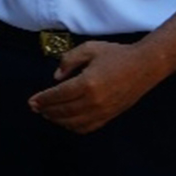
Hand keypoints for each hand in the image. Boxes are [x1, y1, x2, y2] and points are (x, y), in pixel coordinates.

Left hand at [28, 40, 161, 133]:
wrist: (144, 66)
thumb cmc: (117, 54)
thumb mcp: (90, 48)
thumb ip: (69, 60)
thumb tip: (56, 77)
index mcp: (87, 83)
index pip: (58, 95)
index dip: (43, 100)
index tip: (31, 102)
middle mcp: (93, 101)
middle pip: (62, 110)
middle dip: (46, 110)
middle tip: (36, 108)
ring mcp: (102, 111)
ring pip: (72, 122)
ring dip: (57, 120)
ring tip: (48, 114)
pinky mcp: (109, 117)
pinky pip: (86, 127)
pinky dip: (73, 126)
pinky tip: (66, 121)